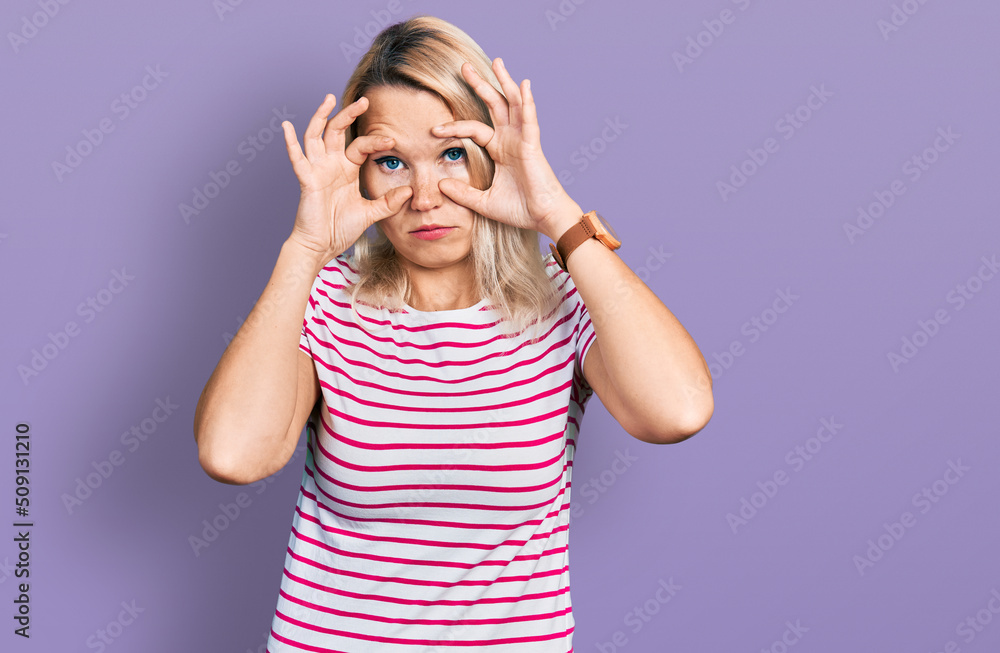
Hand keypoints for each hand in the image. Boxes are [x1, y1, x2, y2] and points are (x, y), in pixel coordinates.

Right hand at [280, 94, 412, 259]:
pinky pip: (297, 159)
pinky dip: (290, 143)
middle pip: (337, 131)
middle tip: (364, 101)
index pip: (360, 146)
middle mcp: (331, 165)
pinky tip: (286, 126)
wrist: (322, 246)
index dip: (375, 141)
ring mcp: (317, 170)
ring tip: (328, 99)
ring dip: (321, 117)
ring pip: (316, 136)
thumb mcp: (370, 213)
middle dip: (349, 115)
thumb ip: (389, 203)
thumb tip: (409, 191)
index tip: (392, 140)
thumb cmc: (341, 229)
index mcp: (346, 170)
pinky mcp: (307, 181)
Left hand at [430, 58, 579, 240]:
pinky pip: (529, 119)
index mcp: (500, 150)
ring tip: (497, 62)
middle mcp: (510, 140)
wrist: (542, 218)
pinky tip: (524, 85)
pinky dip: (527, 102)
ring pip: (513, 104)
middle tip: (464, 66)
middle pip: (494, 105)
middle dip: (480, 85)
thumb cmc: (519, 210)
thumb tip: (441, 185)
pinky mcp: (532, 145)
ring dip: (505, 83)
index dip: (454, 127)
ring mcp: (523, 140)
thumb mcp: (483, 202)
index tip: (434, 129)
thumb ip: (462, 193)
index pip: (473, 129)